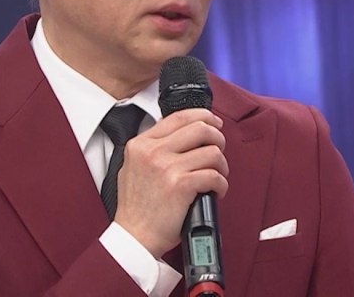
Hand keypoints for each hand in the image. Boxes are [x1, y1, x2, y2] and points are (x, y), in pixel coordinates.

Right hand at [113, 108, 227, 258]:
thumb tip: (179, 134)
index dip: (203, 116)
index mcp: (141, 144)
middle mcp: (153, 151)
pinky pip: (214, 175)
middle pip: (200, 127)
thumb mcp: (132, 167)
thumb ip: (151, 148)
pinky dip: (221, 185)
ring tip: (217, 176)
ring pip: (212, 151)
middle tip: (218, 150)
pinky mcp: (181, 185)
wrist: (134, 237)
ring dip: (221, 165)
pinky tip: (215, 191)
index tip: (214, 123)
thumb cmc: (136, 208)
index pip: (179, 116)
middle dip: (218, 137)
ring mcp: (167, 167)